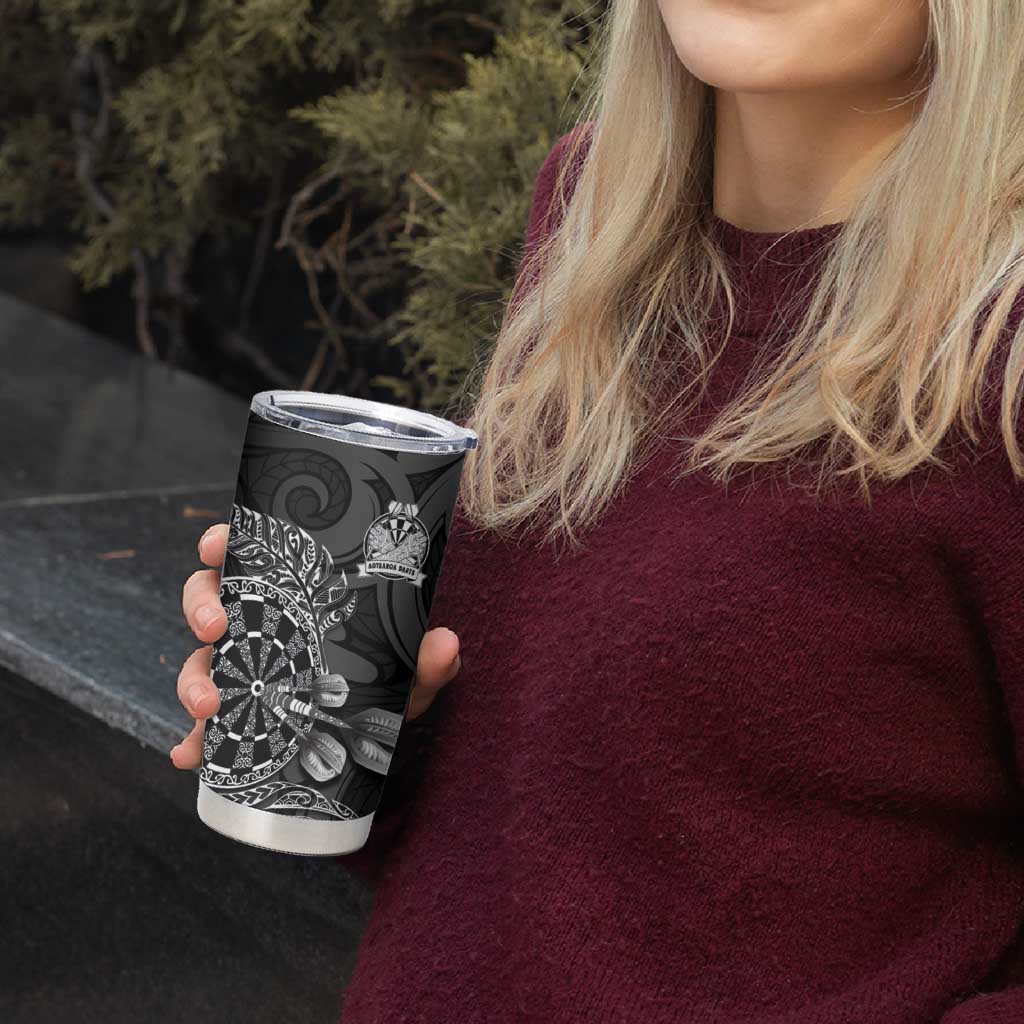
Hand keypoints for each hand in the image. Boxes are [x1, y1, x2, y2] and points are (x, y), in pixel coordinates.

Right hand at [169, 522, 461, 768]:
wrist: (382, 732)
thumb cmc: (389, 679)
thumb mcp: (409, 669)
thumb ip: (427, 659)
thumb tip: (446, 644)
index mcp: (292, 593)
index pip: (248, 554)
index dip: (222, 543)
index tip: (217, 545)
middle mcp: (259, 623)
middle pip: (208, 600)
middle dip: (201, 609)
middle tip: (216, 628)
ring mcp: (244, 669)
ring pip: (199, 660)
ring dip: (193, 679)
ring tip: (207, 706)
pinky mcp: (238, 716)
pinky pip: (204, 726)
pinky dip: (192, 741)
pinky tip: (190, 755)